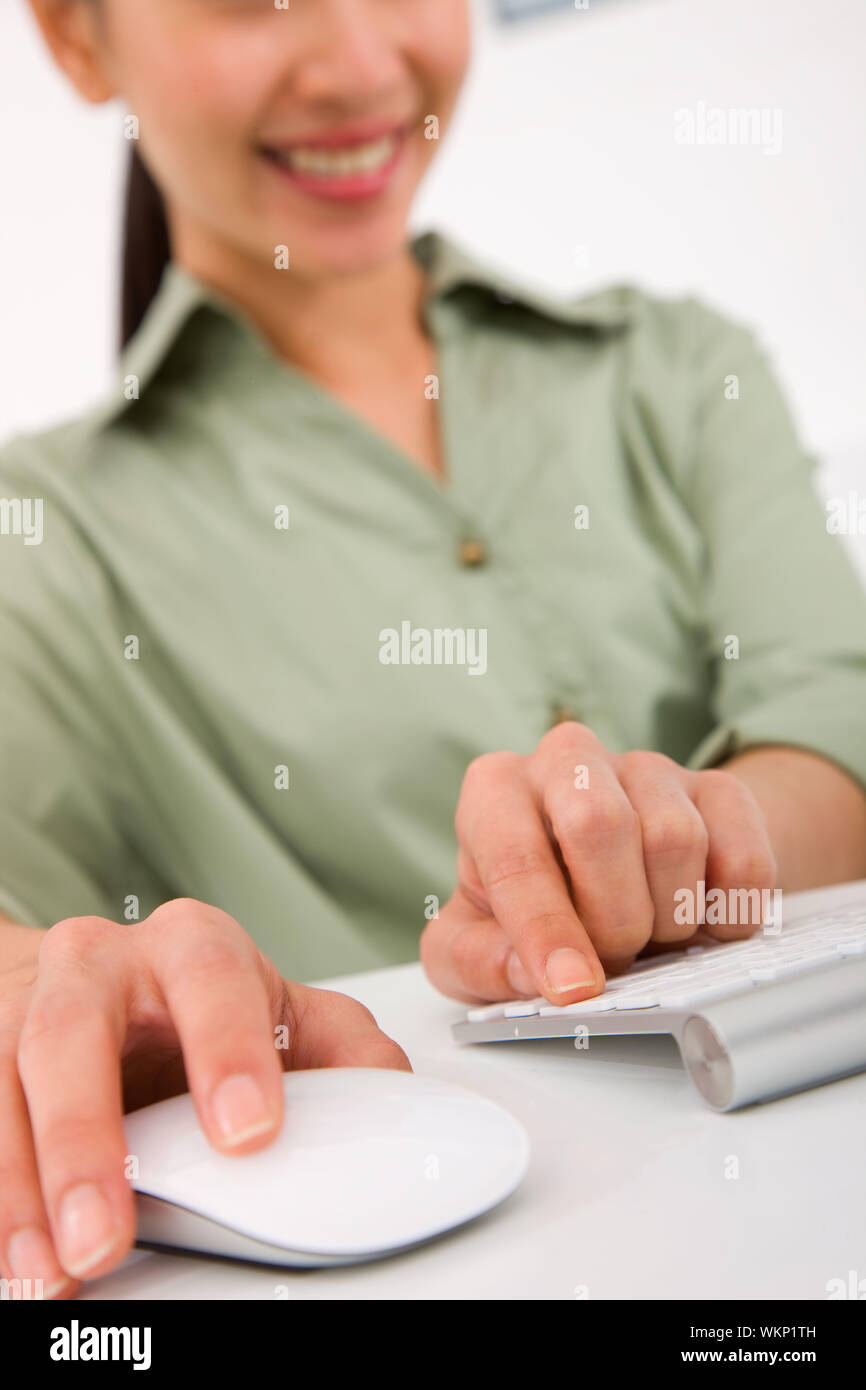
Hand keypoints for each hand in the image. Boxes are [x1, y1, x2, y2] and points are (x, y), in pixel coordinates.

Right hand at [0, 899, 409, 1298]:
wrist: (98, 982)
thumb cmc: (188, 1001)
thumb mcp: (274, 1009)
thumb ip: (340, 1048)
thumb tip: (396, 1097)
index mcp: (190, 947)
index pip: (210, 980)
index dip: (228, 1051)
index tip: (249, 1133)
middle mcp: (99, 966)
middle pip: (72, 1033)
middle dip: (83, 1138)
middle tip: (108, 1233)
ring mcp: (26, 1009)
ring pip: (4, 1084)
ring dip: (22, 1186)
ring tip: (50, 1269)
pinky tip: (14, 1256)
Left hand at [421, 723, 776, 1004]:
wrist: (611, 878)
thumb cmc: (529, 905)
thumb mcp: (474, 943)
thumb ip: (479, 961)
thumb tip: (530, 974)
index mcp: (496, 790)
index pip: (515, 854)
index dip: (545, 928)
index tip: (572, 988)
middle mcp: (568, 759)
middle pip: (600, 826)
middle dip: (613, 919)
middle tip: (615, 961)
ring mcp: (648, 767)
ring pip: (677, 839)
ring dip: (669, 919)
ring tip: (649, 936)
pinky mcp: (717, 789)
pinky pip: (743, 858)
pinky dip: (727, 915)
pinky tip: (699, 922)